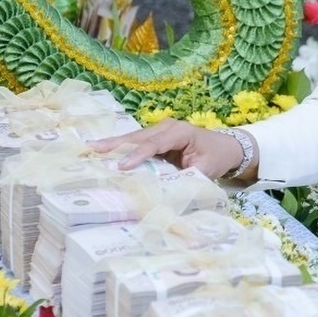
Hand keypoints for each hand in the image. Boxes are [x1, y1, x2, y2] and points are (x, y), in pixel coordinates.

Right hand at [91, 118, 255, 179]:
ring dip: (114, 145)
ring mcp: (160, 130)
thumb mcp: (204, 170)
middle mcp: (167, 127)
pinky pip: (137, 144)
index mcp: (181, 132)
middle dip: (116, 144)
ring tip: (91, 148)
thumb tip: (165, 189)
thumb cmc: (216, 157)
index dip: (138, 155)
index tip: (123, 166)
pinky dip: (121, 148)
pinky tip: (103, 151)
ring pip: (134, 138)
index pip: (155, 144)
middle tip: (92, 148)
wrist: (226, 147)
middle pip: (139, 137)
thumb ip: (185, 177)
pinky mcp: (156, 138)